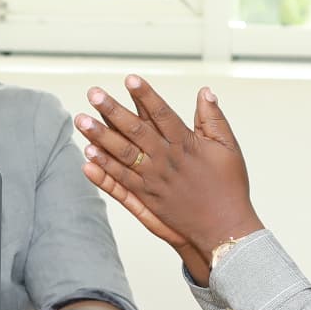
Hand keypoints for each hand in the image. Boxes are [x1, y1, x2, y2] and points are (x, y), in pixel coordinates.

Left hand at [77, 76, 262, 272]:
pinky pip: (120, 182)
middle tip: (94, 93)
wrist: (224, 230)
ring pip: (122, 155)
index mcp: (187, 145)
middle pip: (136, 132)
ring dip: (100, 137)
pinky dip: (104, 170)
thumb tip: (205, 91)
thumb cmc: (229, 187)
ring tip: (81, 120)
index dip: (145, 95)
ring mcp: (154, 181)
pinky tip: (88, 156)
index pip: (162, 114)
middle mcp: (167, 161)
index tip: (130, 78)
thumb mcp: (228, 149)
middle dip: (113, 111)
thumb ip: (213, 119)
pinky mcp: (146, 199)